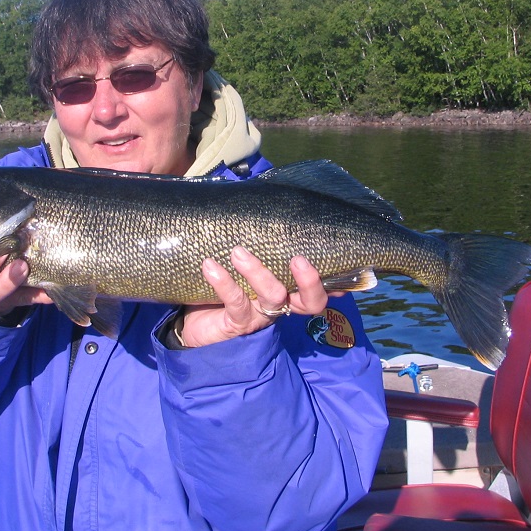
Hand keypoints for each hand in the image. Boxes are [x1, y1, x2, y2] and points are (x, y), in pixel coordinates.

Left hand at [179, 246, 329, 346]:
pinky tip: (210, 266)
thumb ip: (253, 246)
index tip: (341, 263)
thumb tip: (260, 206)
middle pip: (310, 302)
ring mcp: (259, 316)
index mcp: (286, 291)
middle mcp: (278, 305)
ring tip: (238, 252)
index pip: (318, 289)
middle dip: (309, 282)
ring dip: (258, 272)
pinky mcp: (236, 324)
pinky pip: (235, 302)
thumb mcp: (239, 264)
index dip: (333, 281)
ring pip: (272, 296)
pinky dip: (224, 282)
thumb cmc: (221, 284)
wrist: (188, 319)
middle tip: (298, 259)